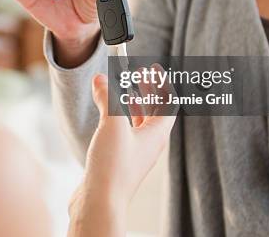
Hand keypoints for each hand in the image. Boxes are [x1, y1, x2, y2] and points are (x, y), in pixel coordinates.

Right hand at [80, 69, 175, 205]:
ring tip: (124, 89)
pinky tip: (108, 114)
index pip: (168, 102)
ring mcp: (136, 153)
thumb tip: (102, 80)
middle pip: (155, 111)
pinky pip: (126, 132)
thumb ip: (108, 98)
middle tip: (138, 74)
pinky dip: (121, 117)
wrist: (100, 201)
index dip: (161, 82)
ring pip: (141, 122)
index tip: (151, 68)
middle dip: (148, 90)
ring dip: (134, 103)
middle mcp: (150, 144)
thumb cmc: (113, 167)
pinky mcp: (121, 160)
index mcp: (157, 134)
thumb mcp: (112, 124)